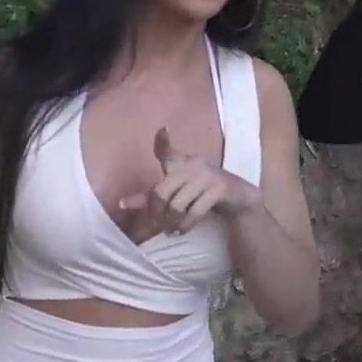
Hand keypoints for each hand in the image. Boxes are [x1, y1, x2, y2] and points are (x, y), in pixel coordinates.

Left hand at [119, 128, 260, 237]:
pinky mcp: (219, 189)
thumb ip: (153, 195)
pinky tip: (181, 230)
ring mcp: (207, 176)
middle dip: (157, 212)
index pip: (168, 152)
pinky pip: (195, 211)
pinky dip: (185, 225)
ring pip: (177, 204)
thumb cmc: (204, 192)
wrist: (239, 198)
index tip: (162, 130)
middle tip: (158, 226)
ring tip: (170, 230)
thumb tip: (122, 203)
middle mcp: (194, 165)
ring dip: (171, 222)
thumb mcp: (178, 191)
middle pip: (162, 191)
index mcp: (183, 163)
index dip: (162, 142)